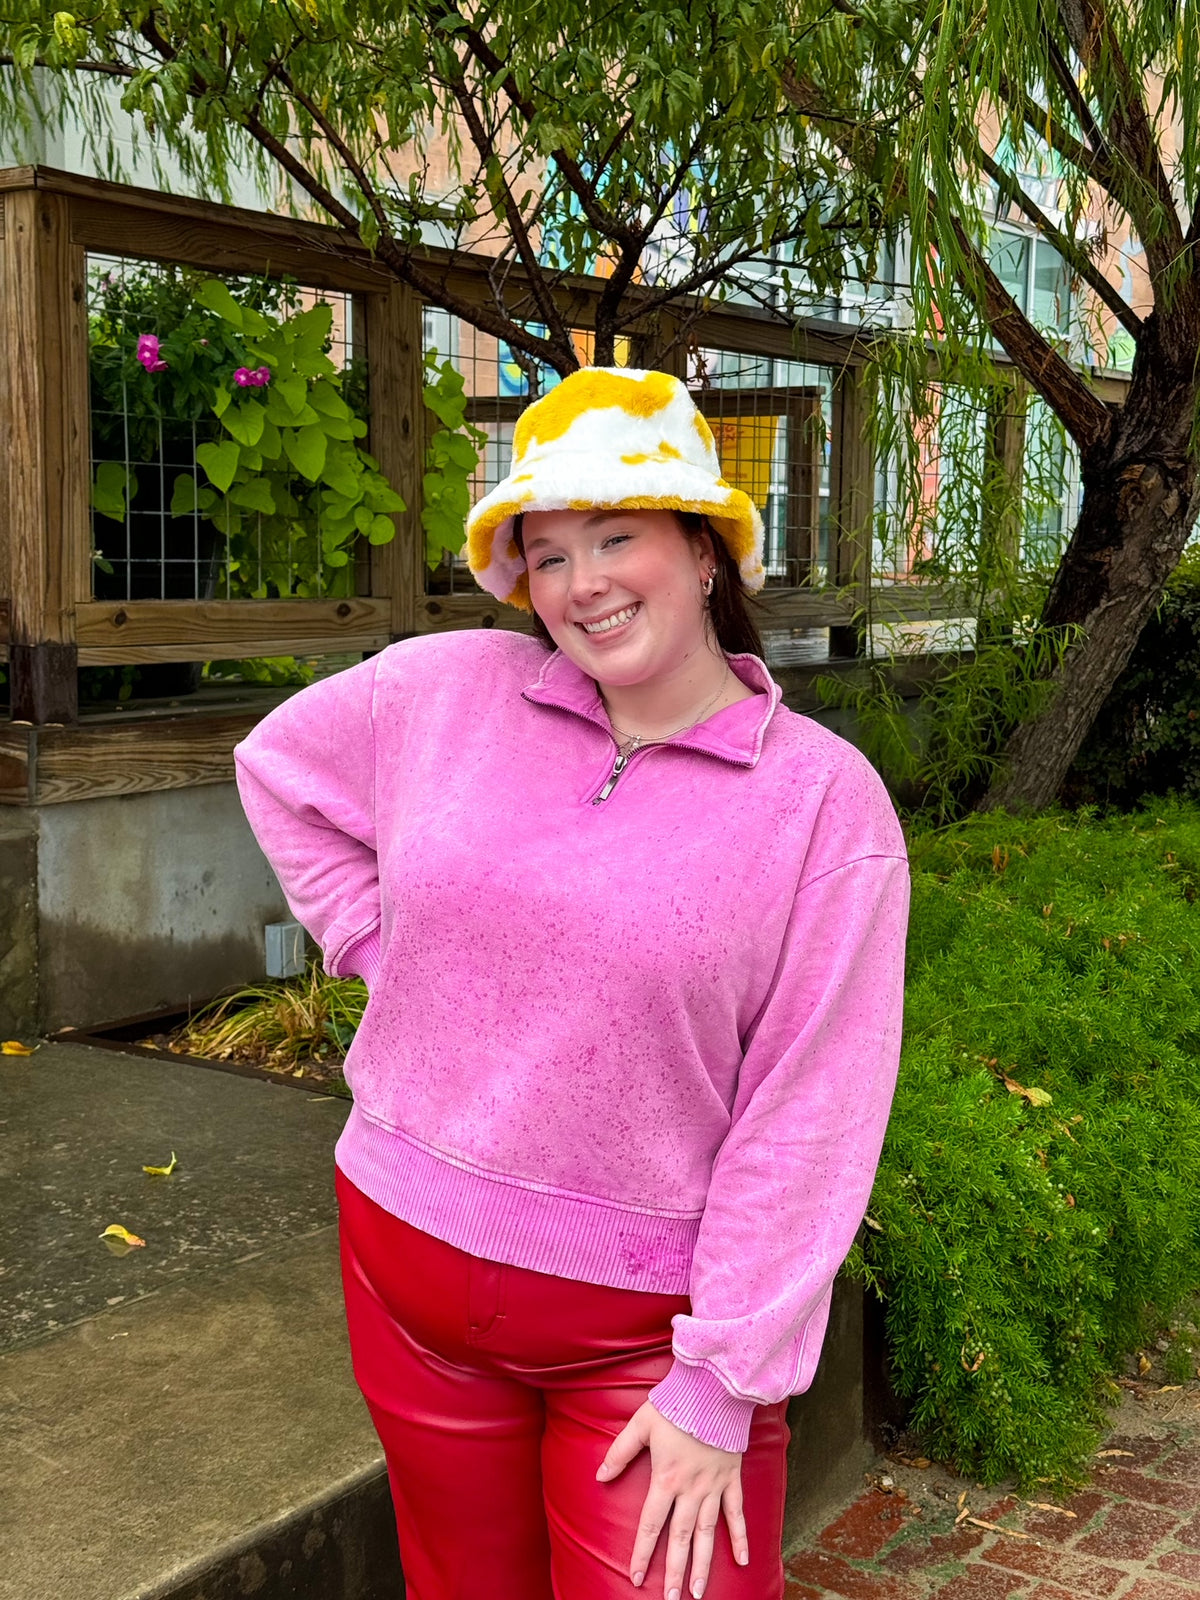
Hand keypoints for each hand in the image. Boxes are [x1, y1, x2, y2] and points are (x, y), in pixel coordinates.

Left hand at [595, 1399, 747, 1598]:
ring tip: (699, 1592)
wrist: (714, 1389)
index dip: (643, 1553)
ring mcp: (714, 1486)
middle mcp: (691, 1489)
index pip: (651, 1525)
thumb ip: (620, 1452)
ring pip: (708, 1533)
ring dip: (704, 1564)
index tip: (637, 1579)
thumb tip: (600, 1477)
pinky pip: (736, 1513)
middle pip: (681, 1538)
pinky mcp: (731, 1478)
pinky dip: (739, 1537)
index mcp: (666, 1479)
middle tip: (673, 1599)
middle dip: (676, 1571)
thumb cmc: (675, 1405)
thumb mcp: (640, 1424)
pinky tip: (742, 1561)